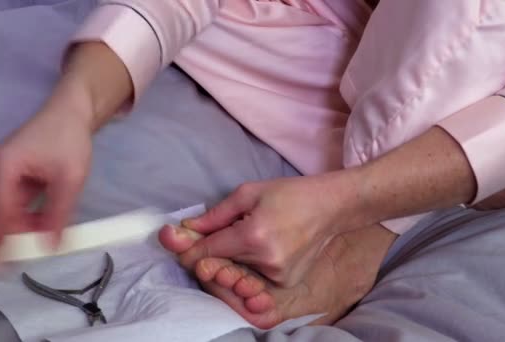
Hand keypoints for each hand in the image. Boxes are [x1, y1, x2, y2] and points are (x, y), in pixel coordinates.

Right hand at [0, 88, 92, 256]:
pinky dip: (21, 218)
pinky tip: (43, 220)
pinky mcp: (3, 176)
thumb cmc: (69, 140)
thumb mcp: (70, 179)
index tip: (2, 268)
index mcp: (2, 168)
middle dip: (9, 237)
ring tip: (47, 231)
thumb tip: (50, 248)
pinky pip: (6, 206)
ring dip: (18, 228)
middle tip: (34, 251)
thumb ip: (59, 214)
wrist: (69, 114)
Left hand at [170, 172, 371, 286]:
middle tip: (203, 235)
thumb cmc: (291, 194)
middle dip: (206, 252)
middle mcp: (265, 262)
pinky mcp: (286, 283)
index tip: (172, 238)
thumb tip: (185, 230)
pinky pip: (253, 277)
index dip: (185, 246)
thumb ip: (215, 215)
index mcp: (253, 236)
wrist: (332, 207)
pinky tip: (257, 245)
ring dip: (228, 259)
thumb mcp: (248, 193)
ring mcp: (278, 277)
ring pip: (234, 273)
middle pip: (217, 266)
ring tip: (242, 235)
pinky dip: (246, 265)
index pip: (205, 253)